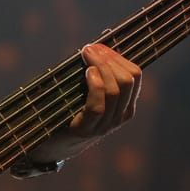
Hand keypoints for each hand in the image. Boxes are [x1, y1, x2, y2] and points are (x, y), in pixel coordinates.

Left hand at [24, 42, 141, 164]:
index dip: (118, 56)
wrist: (54, 144)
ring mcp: (105, 125)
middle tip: (90, 48)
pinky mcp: (86, 130)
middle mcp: (120, 116)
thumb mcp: (90, 93)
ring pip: (115, 90)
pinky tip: (87, 72)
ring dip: (100, 66)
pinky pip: (98, 106)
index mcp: (125, 105)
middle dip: (109, 58)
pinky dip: (95, 85)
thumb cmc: (71, 111)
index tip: (100, 46)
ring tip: (86, 55)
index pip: (135, 75)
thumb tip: (97, 46)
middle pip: (127, 80)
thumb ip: (98, 75)